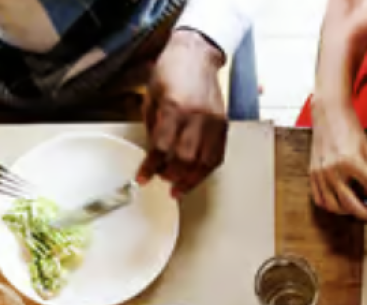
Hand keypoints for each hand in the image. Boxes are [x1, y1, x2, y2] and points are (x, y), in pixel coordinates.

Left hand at [138, 30, 228, 197]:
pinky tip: (195, 177)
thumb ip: (153, 126)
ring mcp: (213, 122)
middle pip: (185, 159)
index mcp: (175, 107)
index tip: (143, 178)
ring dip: (190, 180)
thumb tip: (154, 153)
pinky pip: (217, 156)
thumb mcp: (152, 95)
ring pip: (204, 163)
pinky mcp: (223, 125)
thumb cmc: (172, 70)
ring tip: (177, 188)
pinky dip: (205, 170)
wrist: (197, 53)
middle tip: (162, 179)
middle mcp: (197, 116)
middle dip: (171, 175)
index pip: (162, 147)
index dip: (151, 167)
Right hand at [309, 98, 366, 221]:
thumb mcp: (366, 149)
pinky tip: (342, 205)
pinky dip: (332, 207)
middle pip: (353, 206)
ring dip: (350, 213)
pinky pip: (320, 200)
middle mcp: (334, 170)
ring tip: (362, 209)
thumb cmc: (348, 126)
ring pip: (335, 207)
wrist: (328, 113)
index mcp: (351, 161)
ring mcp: (321, 174)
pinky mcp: (312, 174)